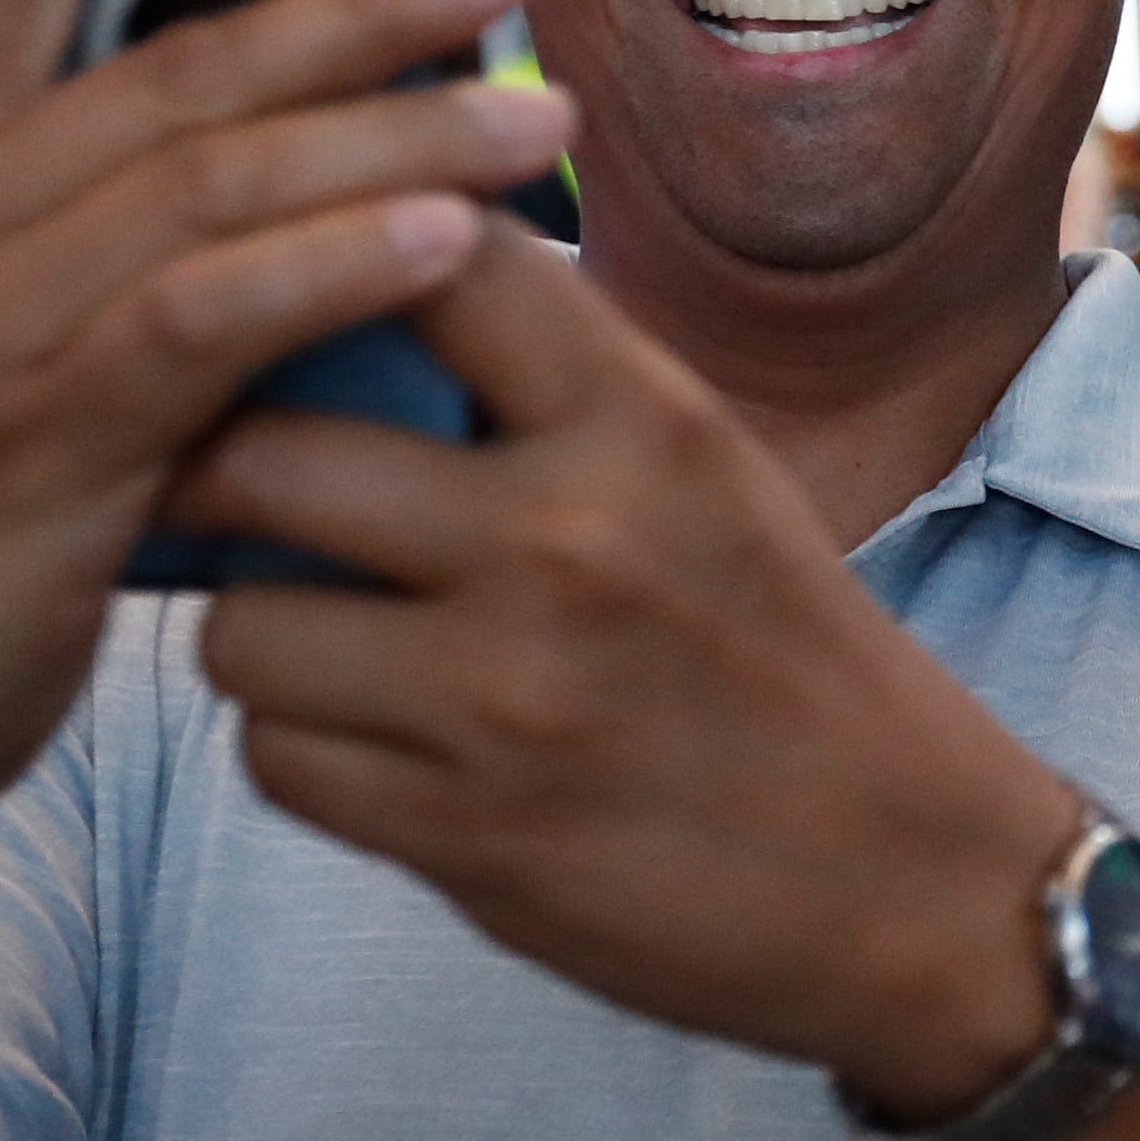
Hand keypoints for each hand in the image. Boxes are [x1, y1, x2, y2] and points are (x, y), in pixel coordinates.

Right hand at [0, 0, 576, 1060]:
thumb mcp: (16, 318)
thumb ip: (125, 212)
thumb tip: (322, 122)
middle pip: (180, 54)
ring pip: (218, 179)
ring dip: (399, 130)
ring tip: (546, 101)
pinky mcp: (26, 438)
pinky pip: (207, 318)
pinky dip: (337, 266)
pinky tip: (451, 237)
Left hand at [171, 223, 1088, 1119]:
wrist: (917, 882)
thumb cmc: (789, 655)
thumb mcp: (708, 471)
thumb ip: (551, 380)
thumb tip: (357, 273)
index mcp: (646, 422)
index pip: (418, 261)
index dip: (323, 257)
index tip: (297, 297)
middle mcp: (572, 542)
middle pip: (261, 450)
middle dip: (223, 470)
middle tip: (239, 487)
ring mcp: (510, 698)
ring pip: (240, 627)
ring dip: (260, 631)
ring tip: (329, 633)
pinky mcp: (468, 836)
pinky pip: (276, 762)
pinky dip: (305, 750)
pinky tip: (383, 742)